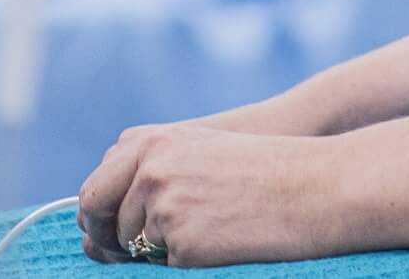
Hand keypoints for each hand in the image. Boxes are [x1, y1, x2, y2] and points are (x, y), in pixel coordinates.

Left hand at [77, 123, 343, 266]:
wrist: (316, 183)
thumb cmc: (265, 168)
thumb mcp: (200, 152)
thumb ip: (148, 175)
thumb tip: (92, 237)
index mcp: (150, 141)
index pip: (93, 191)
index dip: (101, 217)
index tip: (116, 230)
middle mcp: (148, 171)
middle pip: (97, 221)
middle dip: (110, 239)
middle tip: (138, 249)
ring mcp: (161, 206)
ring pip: (132, 248)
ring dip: (157, 249)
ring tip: (210, 228)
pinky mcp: (180, 242)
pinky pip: (165, 266)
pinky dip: (187, 261)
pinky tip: (222, 241)